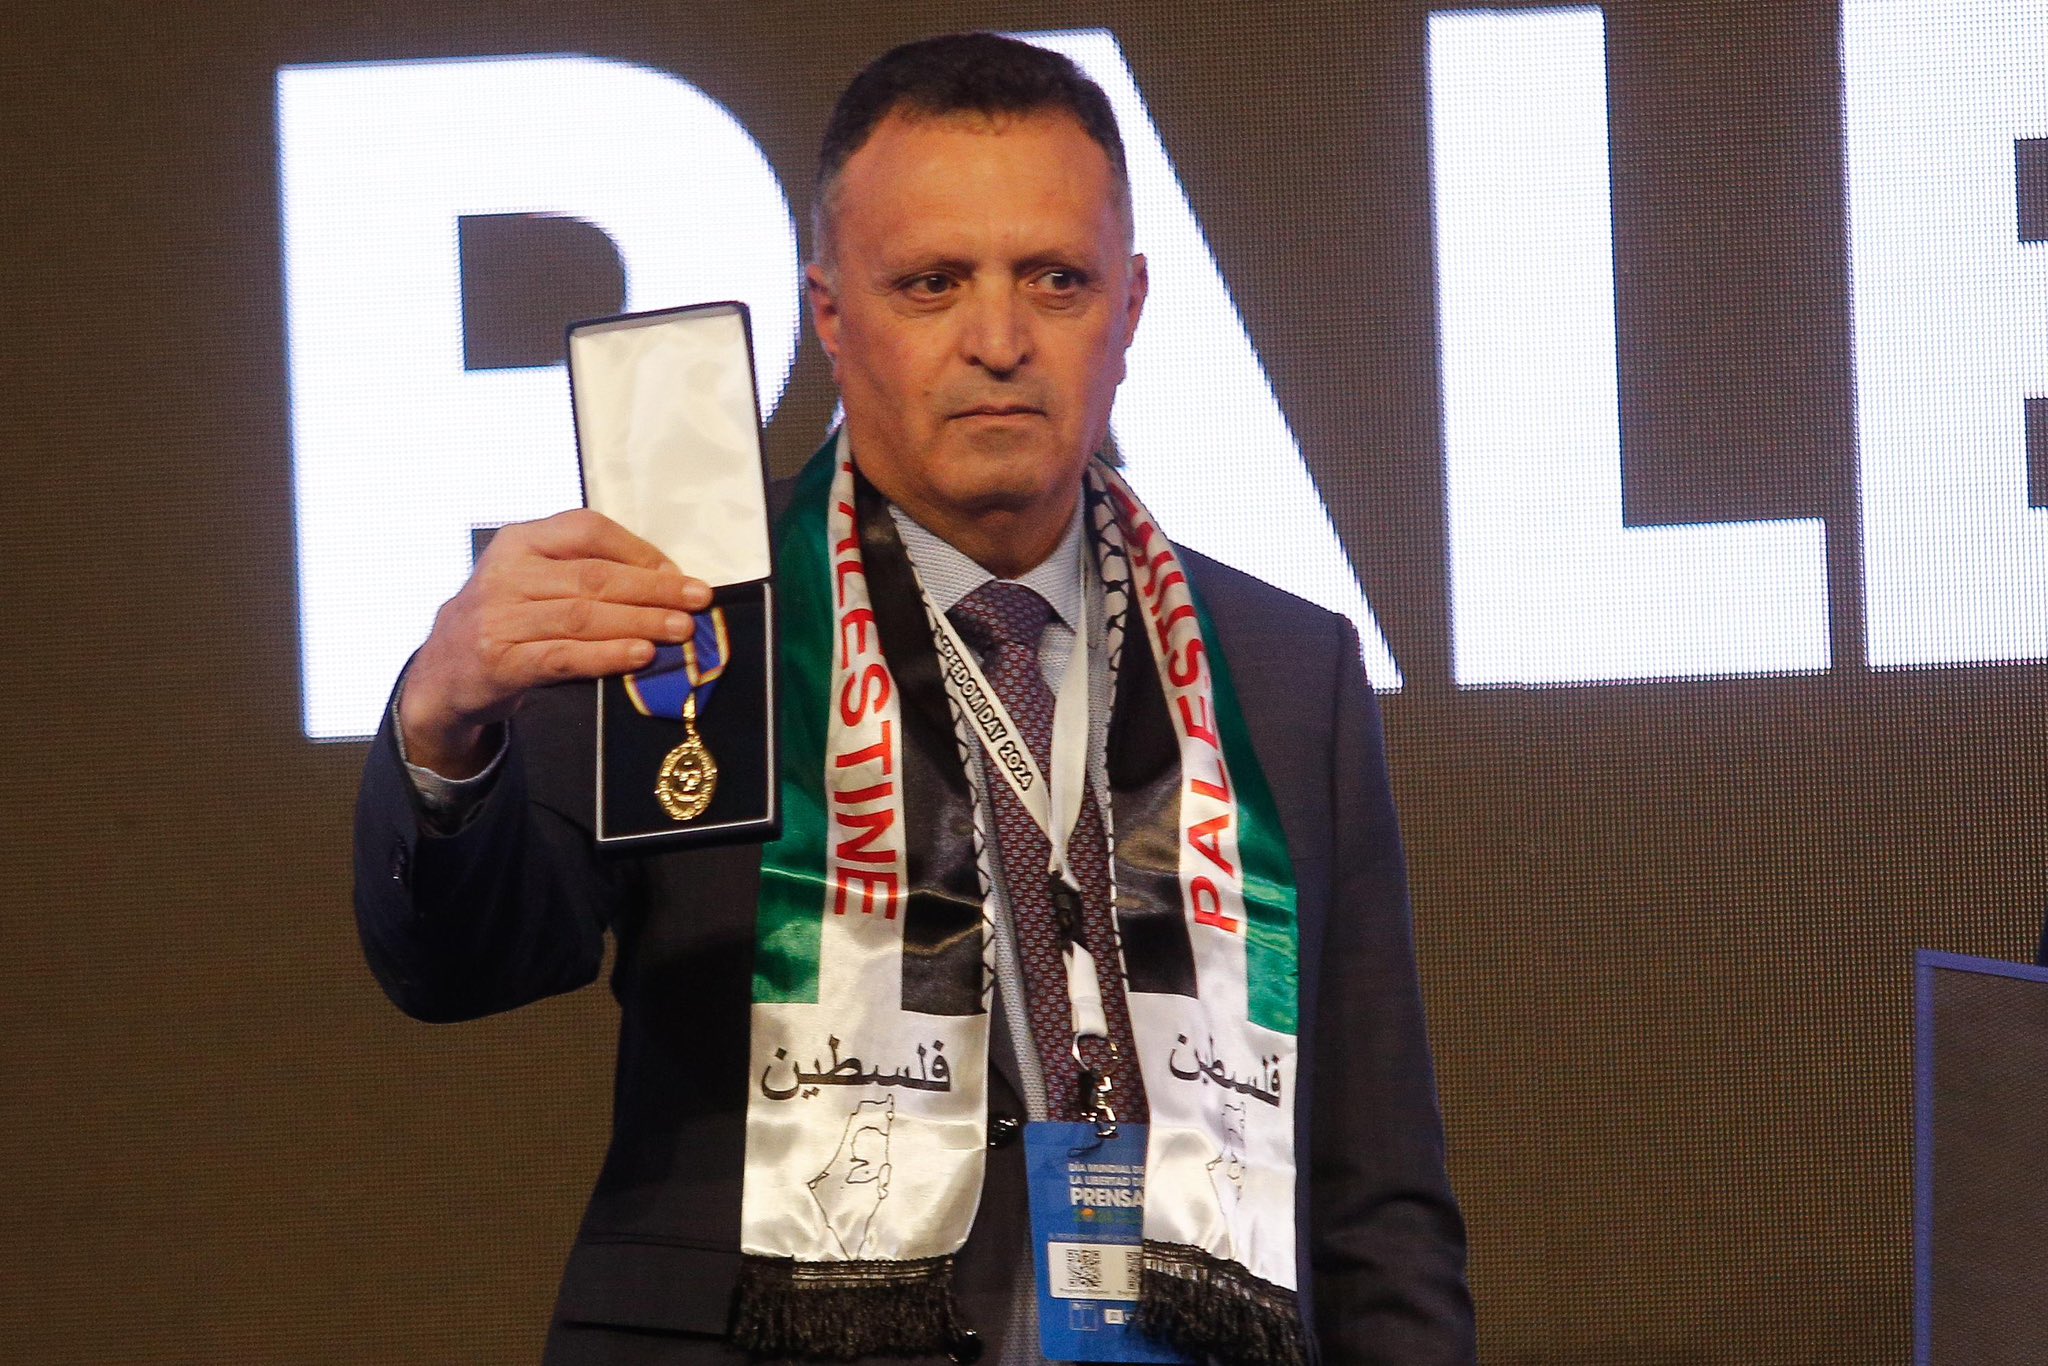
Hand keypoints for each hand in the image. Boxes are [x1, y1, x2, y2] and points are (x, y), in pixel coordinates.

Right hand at [398, 509, 711, 776]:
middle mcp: (506, 575)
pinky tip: (642, 655)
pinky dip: (608, 655)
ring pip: (583, 615)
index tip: (677, 571)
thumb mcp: (530, 579)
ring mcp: (500, 619)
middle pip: (593, 576)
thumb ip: (579, 571)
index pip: (586, 530)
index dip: (638, 550)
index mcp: (519, 541)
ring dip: (641, 621)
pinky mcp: (501, 662)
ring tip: (682, 629)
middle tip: (697, 600)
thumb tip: (663, 580)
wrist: (442, 674)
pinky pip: (565, 656)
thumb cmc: (505, 620)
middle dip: (653, 589)